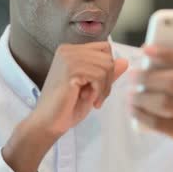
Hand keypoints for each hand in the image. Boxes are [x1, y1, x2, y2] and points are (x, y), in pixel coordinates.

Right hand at [3, 41, 127, 171]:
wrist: (47, 123)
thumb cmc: (66, 107)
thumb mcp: (92, 87)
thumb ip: (107, 73)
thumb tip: (125, 61)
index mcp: (71, 51)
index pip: (104, 48)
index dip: (108, 69)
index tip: (99, 87)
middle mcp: (68, 50)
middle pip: (108, 56)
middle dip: (109, 79)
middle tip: (97, 96)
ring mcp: (68, 58)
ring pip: (106, 66)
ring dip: (104, 87)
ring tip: (93, 100)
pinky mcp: (70, 70)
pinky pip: (100, 75)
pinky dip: (100, 91)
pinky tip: (89, 100)